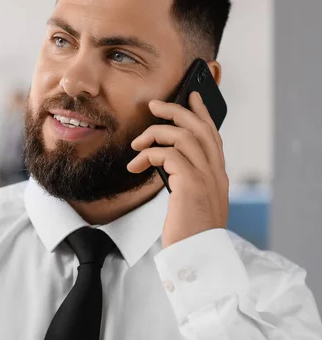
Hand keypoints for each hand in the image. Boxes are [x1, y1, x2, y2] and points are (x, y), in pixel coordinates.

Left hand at [127, 92, 228, 247]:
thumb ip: (187, 179)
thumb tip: (168, 160)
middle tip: (154, 104)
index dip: (202, 113)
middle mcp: (216, 173)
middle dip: (176, 110)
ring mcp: (206, 178)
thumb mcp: (191, 201)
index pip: (213, 135)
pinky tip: (135, 166)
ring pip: (184, 136)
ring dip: (155, 133)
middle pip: (199, 128)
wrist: (197, 257)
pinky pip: (168, 155)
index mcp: (217, 176)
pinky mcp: (191, 185)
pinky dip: (148, 154)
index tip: (191, 96)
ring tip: (137, 144)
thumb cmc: (190, 232)